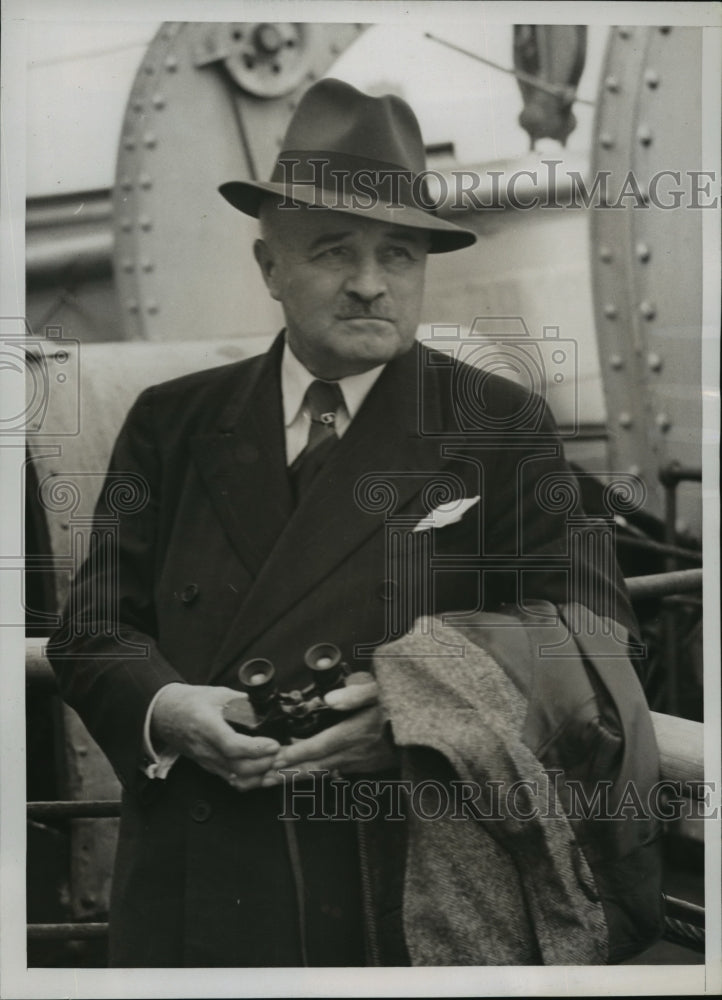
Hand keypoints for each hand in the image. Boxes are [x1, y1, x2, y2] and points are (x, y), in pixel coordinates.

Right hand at [151, 683, 279, 790]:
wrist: (164, 714)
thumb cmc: (189, 702)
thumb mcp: (217, 694)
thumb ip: (242, 701)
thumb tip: (265, 706)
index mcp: (206, 725)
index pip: (231, 745)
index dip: (256, 748)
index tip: (273, 744)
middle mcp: (205, 748)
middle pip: (238, 768)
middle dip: (265, 764)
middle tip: (283, 755)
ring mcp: (207, 761)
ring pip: (236, 779)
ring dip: (260, 776)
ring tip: (277, 765)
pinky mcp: (209, 767)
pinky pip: (231, 780)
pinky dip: (250, 780)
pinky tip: (264, 773)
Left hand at [261, 680, 397, 784]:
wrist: (428, 725)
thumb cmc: (401, 703)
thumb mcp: (382, 690)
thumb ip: (357, 694)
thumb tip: (330, 699)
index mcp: (358, 731)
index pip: (321, 745)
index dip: (297, 753)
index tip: (276, 759)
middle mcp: (358, 751)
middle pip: (316, 765)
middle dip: (288, 772)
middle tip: (262, 778)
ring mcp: (362, 762)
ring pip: (323, 771)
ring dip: (297, 777)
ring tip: (273, 781)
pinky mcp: (367, 766)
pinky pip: (335, 772)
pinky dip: (314, 775)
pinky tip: (303, 775)